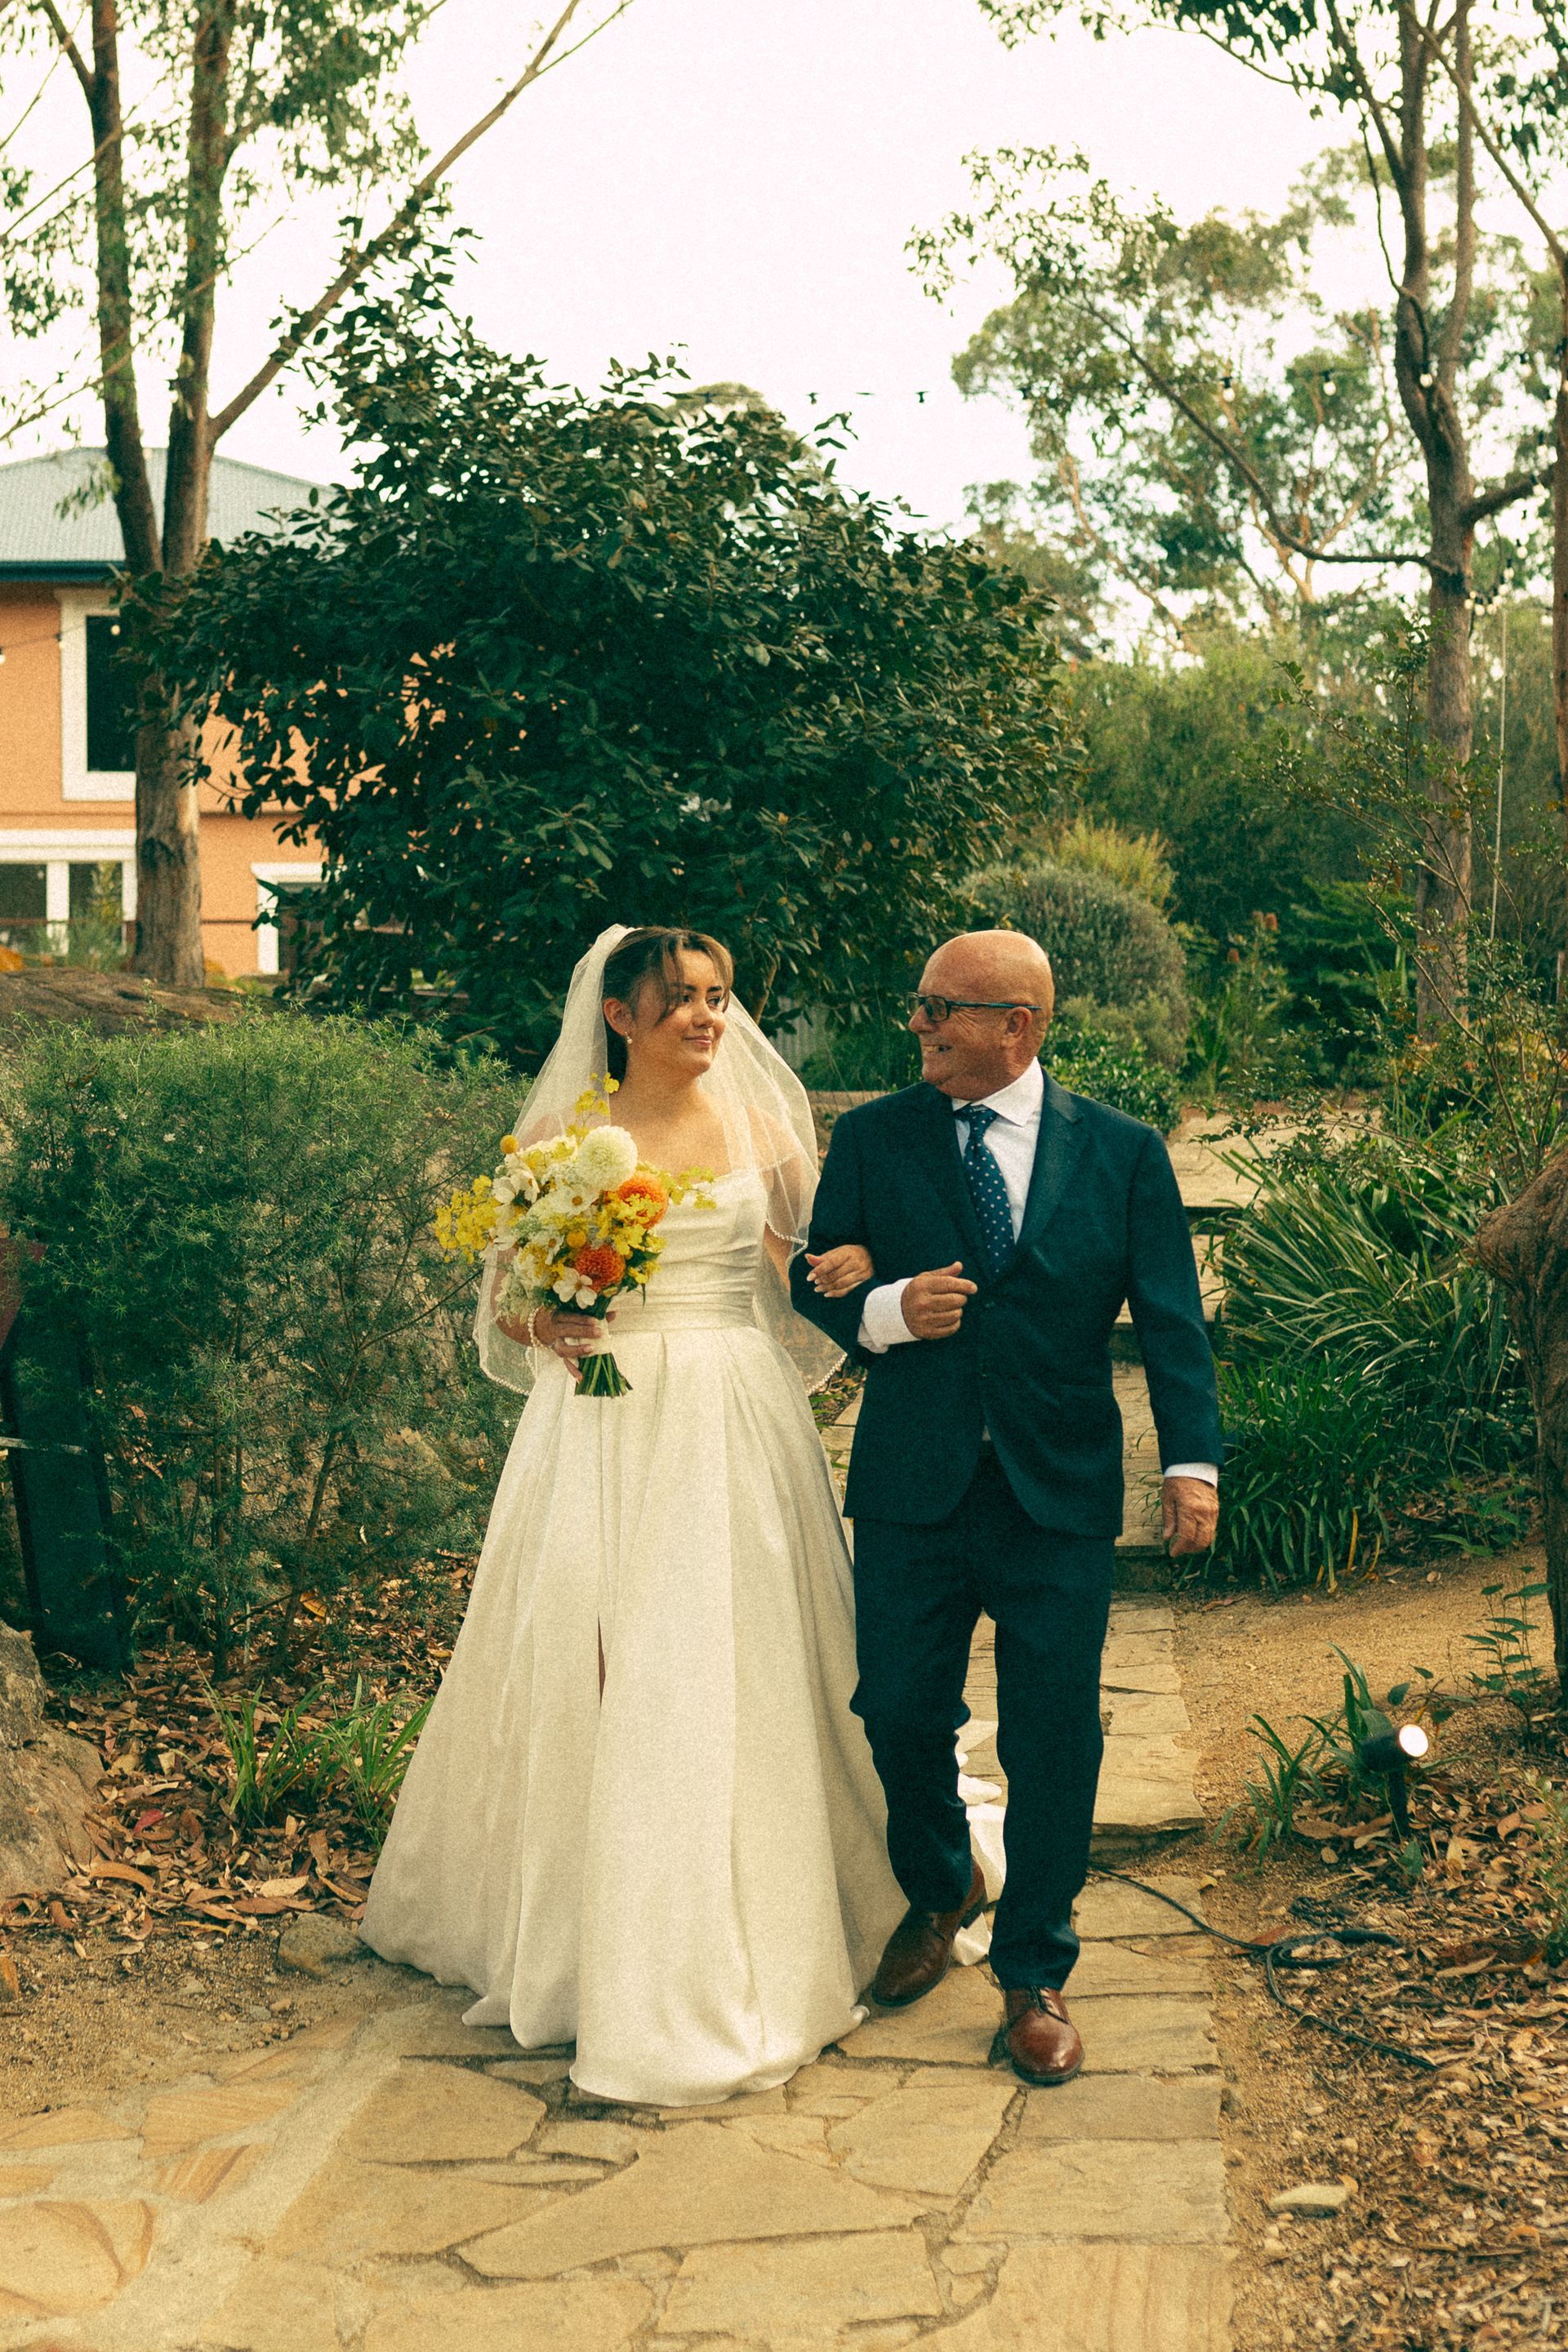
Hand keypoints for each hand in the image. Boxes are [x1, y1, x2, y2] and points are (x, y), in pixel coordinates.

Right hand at [497, 1301, 612, 1380]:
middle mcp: (555, 1330)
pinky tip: (582, 1378)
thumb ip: (593, 1314)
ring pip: (563, 1349)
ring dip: (576, 1350)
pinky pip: (565, 1363)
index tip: (596, 1322)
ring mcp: (555, 1343)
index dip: (583, 1320)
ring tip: (591, 1350)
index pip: (571, 1317)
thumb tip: (613, 1314)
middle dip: (583, 1332)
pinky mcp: (559, 1354)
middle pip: (567, 1331)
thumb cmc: (563, 1318)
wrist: (539, 1327)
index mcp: (559, 1316)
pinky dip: (573, 1371)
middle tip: (599, 1333)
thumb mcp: (573, 1313)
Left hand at [805, 1244, 874, 1296]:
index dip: (819, 1270)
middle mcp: (856, 1262)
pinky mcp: (864, 1282)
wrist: (871, 1256)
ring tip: (818, 1289)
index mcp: (848, 1253)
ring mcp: (862, 1273)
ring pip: (841, 1283)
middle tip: (815, 1283)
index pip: (831, 1262)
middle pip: (835, 1274)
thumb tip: (807, 1257)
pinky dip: (836, 1293)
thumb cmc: (850, 1254)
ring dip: (827, 1288)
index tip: (809, 1277)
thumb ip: (822, 1258)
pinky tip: (827, 1294)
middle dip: (823, 1280)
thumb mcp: (837, 1253)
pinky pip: (848, 1290)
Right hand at [900, 1261, 977, 1339]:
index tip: (973, 1288)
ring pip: (956, 1315)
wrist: (898, 1312)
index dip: (965, 1285)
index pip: (950, 1284)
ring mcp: (924, 1319)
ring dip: (958, 1310)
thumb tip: (959, 1265)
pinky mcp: (927, 1332)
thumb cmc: (917, 1292)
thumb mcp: (926, 1279)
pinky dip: (955, 1322)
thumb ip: (944, 1273)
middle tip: (958, 1297)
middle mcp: (922, 1303)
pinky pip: (952, 1328)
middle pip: (956, 1300)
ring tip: (952, 1307)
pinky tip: (950, 1317)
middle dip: (962, 1298)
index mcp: (922, 1287)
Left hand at [1162, 1475, 1217, 1556]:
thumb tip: (1167, 1537)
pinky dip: (1203, 1537)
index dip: (1179, 1548)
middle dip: (1189, 1549)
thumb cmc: (1177, 1481)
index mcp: (1189, 1510)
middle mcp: (1203, 1513)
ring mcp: (1212, 1513)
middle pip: (1200, 1541)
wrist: (1194, 1467)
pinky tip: (1193, 1535)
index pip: (1187, 1537)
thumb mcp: (1167, 1498)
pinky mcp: (1216, 1511)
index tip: (1172, 1553)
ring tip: (1185, 1544)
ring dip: (1197, 1545)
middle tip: (1178, 1549)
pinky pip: (1212, 1530)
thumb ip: (1168, 1519)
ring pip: (1208, 1538)